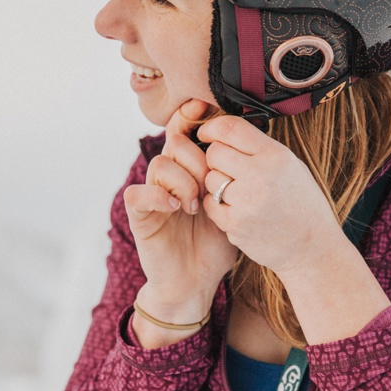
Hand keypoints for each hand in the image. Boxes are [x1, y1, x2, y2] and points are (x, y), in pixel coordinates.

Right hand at [124, 100, 237, 325]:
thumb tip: (251, 145)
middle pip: (174, 142)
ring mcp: (153, 196)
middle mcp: (169, 178)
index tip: (204, 107)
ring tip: (196, 206)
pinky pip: (138, 193)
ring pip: (159, 164)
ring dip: (183, 180)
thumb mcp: (231, 207)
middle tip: (210, 183)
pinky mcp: (140, 217)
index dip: (190, 116)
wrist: (196, 283)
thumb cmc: (216, 246)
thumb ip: (233, 178)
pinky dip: (158, 196)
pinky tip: (177, 209)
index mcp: (189, 170)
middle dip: (196, 156)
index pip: (183, 131)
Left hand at [196, 115, 344, 276]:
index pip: (230, 128)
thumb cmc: (301, 203)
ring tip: (240, 192)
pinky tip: (237, 209)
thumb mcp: (291, 165)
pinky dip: (218, 205)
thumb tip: (224, 132)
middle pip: (214, 153)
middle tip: (228, 169)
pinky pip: (210, 204)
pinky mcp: (235, 225)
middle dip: (216, 159)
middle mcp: (260, 176)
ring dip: (218, 183)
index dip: (212, 127)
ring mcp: (246, 202)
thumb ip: (259, 148)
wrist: (312, 246)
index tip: (206, 133)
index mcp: (275, 156)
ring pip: (210, 179)